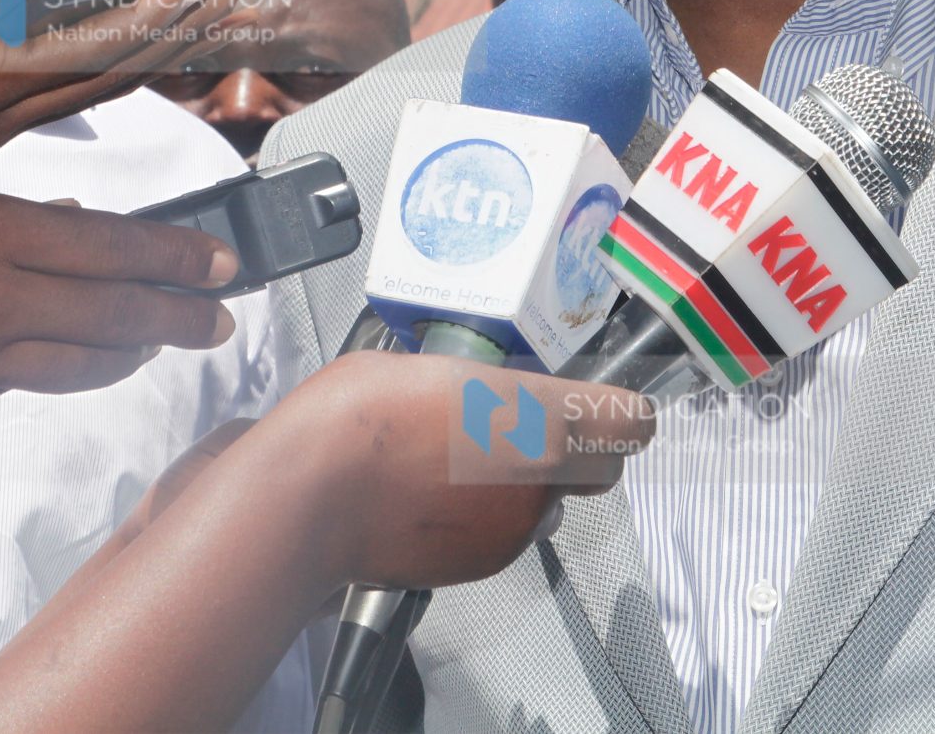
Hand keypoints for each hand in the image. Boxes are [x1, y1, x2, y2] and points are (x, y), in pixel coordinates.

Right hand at [0, 168, 241, 419]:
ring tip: (174, 341)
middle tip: (226, 315)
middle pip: (115, 309)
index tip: (222, 263)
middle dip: (180, 313)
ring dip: (134, 349)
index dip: (176, 258)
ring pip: (77, 357)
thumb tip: (62, 220)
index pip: (110, 246)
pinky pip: (17, 383)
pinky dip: (64, 369)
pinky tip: (88, 361)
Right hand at [267, 352, 656, 590]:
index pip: (627, 422)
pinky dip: (489, 519)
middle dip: (583, 449)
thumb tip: (503, 395)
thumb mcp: (435, 370)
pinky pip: (507, 535)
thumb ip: (489, 389)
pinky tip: (440, 496)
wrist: (307, 500)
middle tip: (539, 427)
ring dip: (529, 486)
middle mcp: (537, 480)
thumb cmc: (358, 419)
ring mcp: (511, 529)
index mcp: (534, 417)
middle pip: (602, 469)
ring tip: (468, 461)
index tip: (609, 403)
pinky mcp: (481, 564)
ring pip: (551, 505)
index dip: (622, 411)